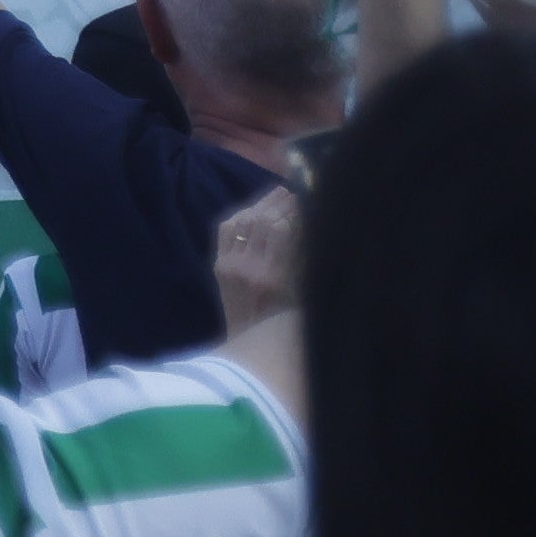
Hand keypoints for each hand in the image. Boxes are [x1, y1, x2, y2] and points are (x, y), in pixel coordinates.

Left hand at [210, 181, 304, 335]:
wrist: (252, 345)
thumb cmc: (290, 325)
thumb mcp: (307, 296)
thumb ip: (309, 262)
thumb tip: (316, 223)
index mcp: (277, 278)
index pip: (283, 229)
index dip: (296, 210)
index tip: (310, 199)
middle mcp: (251, 268)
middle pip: (263, 221)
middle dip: (281, 203)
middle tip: (296, 191)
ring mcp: (231, 265)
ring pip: (244, 222)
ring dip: (263, 204)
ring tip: (280, 195)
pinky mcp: (219, 266)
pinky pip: (227, 230)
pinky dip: (242, 215)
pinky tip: (256, 209)